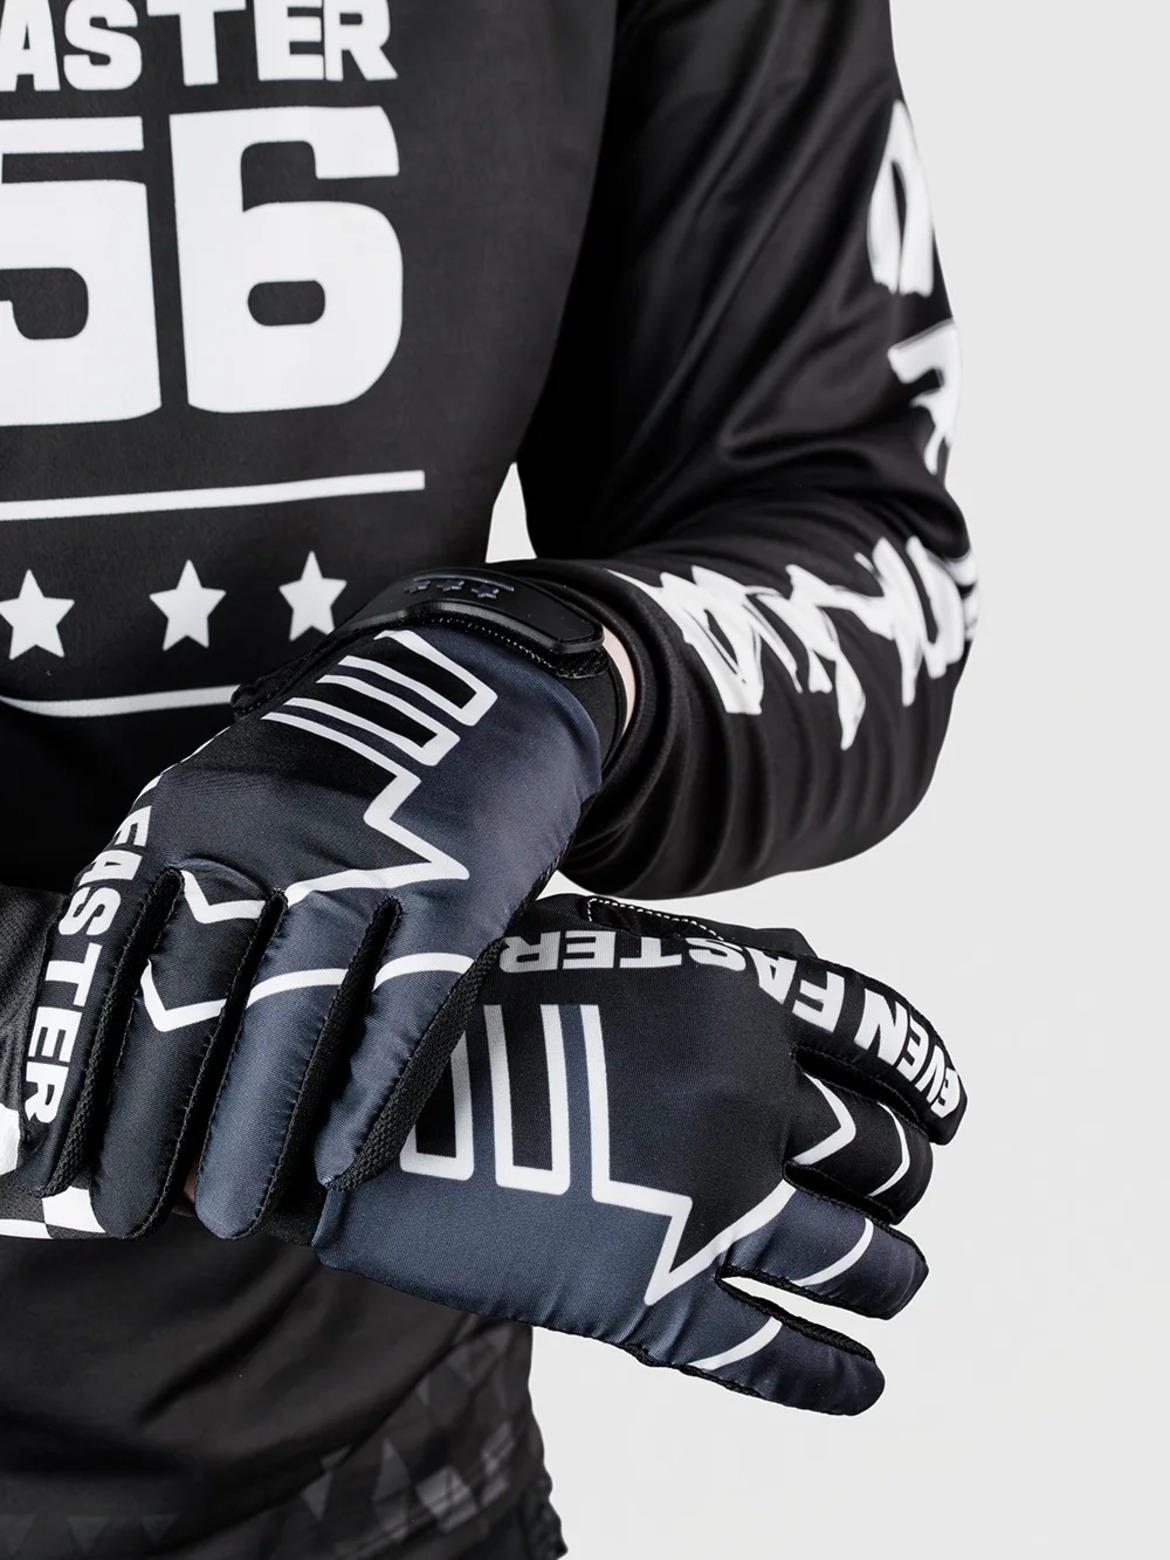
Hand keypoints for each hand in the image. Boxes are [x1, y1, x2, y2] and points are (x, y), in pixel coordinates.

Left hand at [15, 571, 623, 1239]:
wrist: (478, 675)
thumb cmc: (345, 767)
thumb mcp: (240, 796)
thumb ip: (186, 890)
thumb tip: (128, 1037)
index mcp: (192, 811)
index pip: (113, 954)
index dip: (79, 1063)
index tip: (55, 1156)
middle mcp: (265, 831)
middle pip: (190, 995)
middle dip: (147, 1117)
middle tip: (120, 1210)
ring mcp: (365, 854)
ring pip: (292, 1013)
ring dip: (253, 1128)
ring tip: (224, 1212)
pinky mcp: (458, 882)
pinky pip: (404, 1007)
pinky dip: (367, 1094)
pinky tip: (339, 1162)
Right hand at [308, 894, 965, 1413]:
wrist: (357, 1091)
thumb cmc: (475, 1000)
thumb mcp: (606, 944)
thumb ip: (716, 963)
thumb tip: (808, 966)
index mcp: (739, 997)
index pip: (889, 1041)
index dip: (933, 1083)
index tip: (945, 1113)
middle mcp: (747, 1096)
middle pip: (888, 1155)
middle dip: (905, 1179)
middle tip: (896, 1192)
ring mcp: (710, 1201)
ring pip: (863, 1254)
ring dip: (898, 1272)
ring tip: (904, 1278)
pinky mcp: (655, 1297)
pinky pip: (777, 1351)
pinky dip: (836, 1375)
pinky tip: (867, 1382)